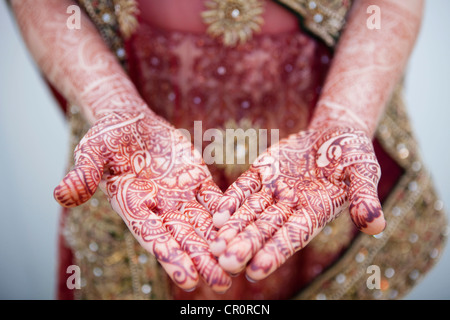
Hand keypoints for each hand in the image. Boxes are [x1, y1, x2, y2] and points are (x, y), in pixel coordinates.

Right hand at [54, 111, 230, 292]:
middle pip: (183, 237)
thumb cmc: (107, 136)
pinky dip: (228, 211)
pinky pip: (215, 198)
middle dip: (202, 259)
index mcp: (133, 206)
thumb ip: (83, 174)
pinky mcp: (197, 180)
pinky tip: (244, 225)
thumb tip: (60, 194)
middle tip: (222, 282)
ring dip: (219, 243)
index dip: (171, 258)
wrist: (131, 121)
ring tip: (237, 262)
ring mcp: (180, 195)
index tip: (188, 280)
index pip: (153, 237)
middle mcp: (159, 207)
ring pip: (202, 223)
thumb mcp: (92, 152)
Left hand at [210, 126, 385, 280]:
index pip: (293, 236)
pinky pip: (244, 189)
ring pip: (250, 213)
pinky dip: (231, 201)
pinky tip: (216, 216)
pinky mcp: (262, 174)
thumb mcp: (363, 171)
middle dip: (246, 245)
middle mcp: (291, 207)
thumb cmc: (354, 153)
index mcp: (315, 213)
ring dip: (232, 229)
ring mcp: (274, 191)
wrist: (333, 132)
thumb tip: (377, 226)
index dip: (276, 252)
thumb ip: (365, 197)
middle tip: (225, 262)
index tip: (257, 270)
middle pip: (265, 229)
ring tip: (214, 245)